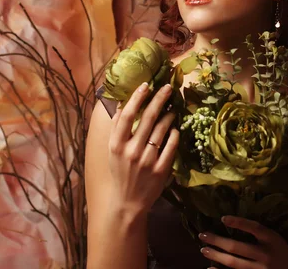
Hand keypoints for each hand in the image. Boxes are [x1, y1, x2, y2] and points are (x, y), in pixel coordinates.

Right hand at [107, 82, 179, 213]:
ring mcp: (147, 161)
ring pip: (162, 130)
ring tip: (172, 109)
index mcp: (116, 145)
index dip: (137, 98)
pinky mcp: (161, 170)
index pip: (127, 115)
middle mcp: (131, 151)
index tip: (146, 85)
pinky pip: (171, 145)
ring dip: (169, 115)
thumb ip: (117, 128)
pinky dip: (174, 134)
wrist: (127, 202)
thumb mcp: (112, 150)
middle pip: (148, 118)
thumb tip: (122, 104)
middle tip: (168, 88)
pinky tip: (175, 129)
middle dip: (159, 99)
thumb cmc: (119, 172)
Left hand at [199, 216, 287, 268]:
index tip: (223, 218)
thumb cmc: (280, 251)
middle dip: (218, 241)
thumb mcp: (274, 238)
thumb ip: (258, 232)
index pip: (254, 228)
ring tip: (204, 250)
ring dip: (216, 256)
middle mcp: (265, 255)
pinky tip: (210, 268)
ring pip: (234, 263)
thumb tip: (230, 221)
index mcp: (271, 240)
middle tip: (203, 235)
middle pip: (238, 247)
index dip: (239, 222)